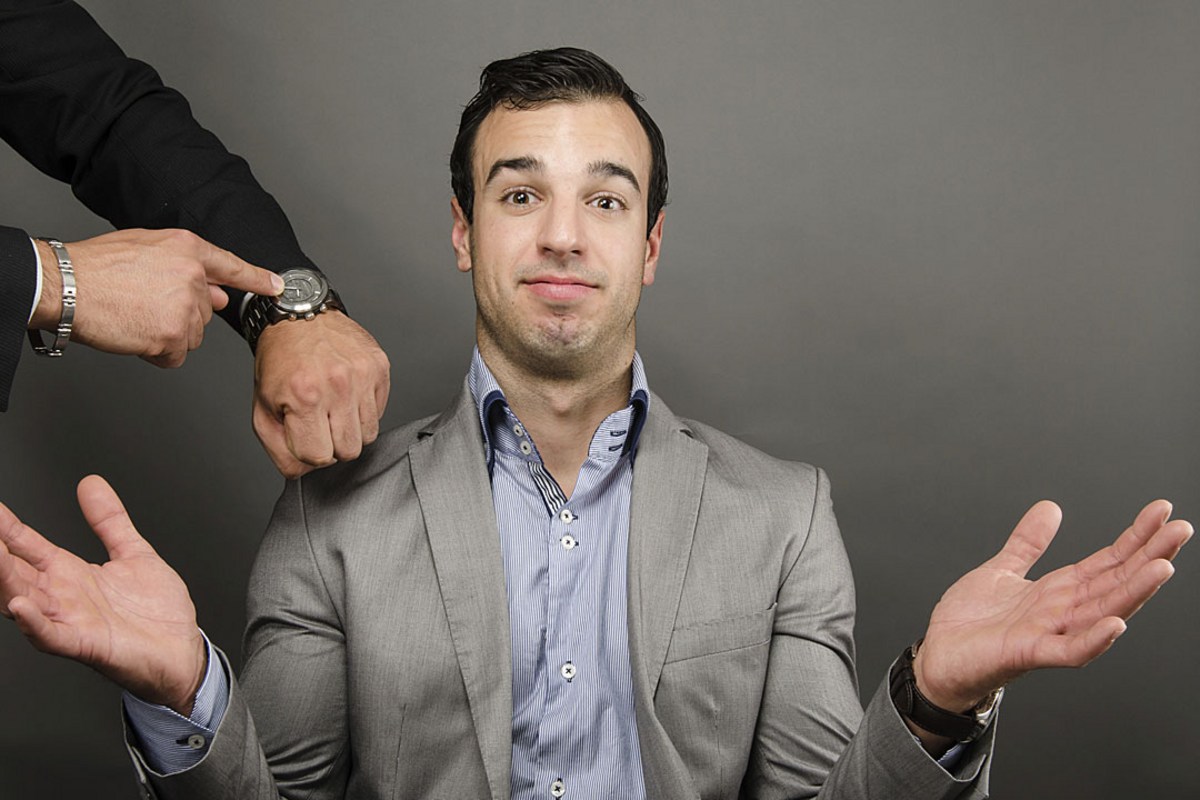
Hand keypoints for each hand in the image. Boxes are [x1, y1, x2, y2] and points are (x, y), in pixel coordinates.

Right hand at [0, 476, 205, 715]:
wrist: (182, 650)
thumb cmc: (156, 612)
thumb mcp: (133, 553)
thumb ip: (109, 520)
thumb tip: (91, 484)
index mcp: (71, 574)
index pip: (27, 546)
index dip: (7, 527)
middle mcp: (62, 597)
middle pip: (15, 572)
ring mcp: (70, 620)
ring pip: (24, 599)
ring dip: (4, 579)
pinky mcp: (85, 644)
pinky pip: (52, 635)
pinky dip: (34, 623)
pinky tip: (19, 606)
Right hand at [31, 228, 283, 367]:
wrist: (67, 285)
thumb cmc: (96, 267)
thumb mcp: (145, 249)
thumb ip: (186, 268)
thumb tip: (220, 295)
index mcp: (187, 249)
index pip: (232, 266)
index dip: (258, 278)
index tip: (278, 287)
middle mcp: (193, 276)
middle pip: (206, 312)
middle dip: (180, 316)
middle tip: (144, 306)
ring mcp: (185, 307)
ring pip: (192, 336)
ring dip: (168, 336)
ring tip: (135, 318)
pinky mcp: (172, 336)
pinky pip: (175, 356)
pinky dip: (157, 354)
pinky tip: (135, 335)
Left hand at [252, 310, 390, 476]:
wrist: (299, 316)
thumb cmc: (280, 361)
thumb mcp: (262, 408)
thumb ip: (278, 449)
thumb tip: (302, 472)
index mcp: (304, 396)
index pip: (319, 457)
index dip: (310, 452)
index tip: (305, 435)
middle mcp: (336, 385)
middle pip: (349, 451)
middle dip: (332, 444)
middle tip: (320, 422)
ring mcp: (362, 376)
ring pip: (368, 435)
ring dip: (350, 429)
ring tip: (334, 409)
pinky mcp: (379, 367)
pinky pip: (380, 412)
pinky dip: (364, 411)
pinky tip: (347, 395)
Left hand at [914, 500, 1190, 711]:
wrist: (939, 657)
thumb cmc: (971, 623)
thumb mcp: (1002, 570)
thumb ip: (1028, 542)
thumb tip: (1051, 508)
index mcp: (1059, 590)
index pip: (1108, 561)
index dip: (1136, 537)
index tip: (1162, 512)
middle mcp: (1063, 611)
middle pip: (1116, 582)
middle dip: (1150, 557)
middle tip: (1181, 530)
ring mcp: (1050, 633)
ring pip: (1103, 612)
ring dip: (1135, 592)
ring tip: (1163, 567)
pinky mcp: (1029, 654)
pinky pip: (1069, 650)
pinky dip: (1093, 640)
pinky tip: (1116, 624)